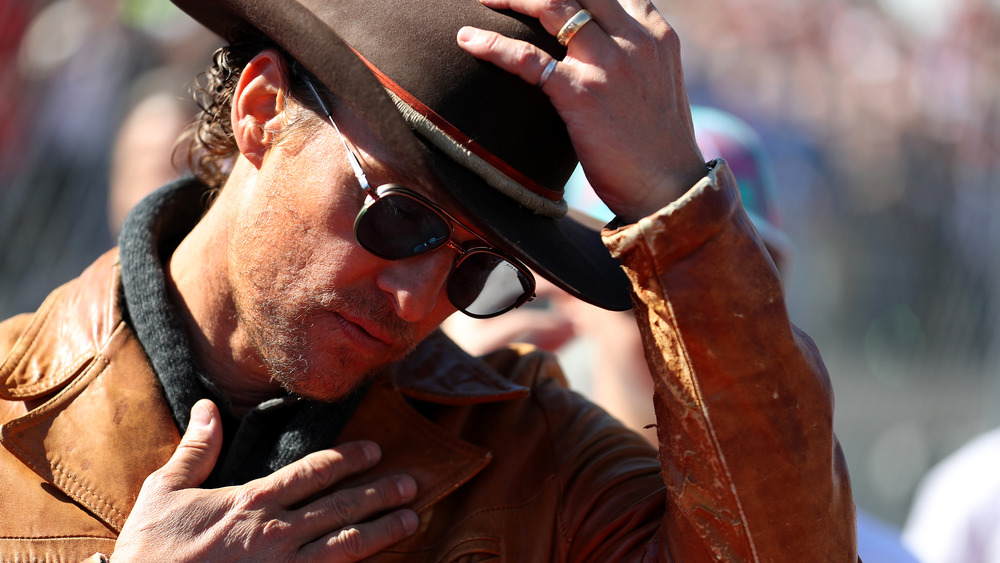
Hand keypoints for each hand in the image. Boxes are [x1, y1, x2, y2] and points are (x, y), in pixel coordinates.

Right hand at [112, 400, 417, 561]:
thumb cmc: (149, 554)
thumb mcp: (163, 494)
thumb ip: (195, 451)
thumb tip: (208, 407)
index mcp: (251, 503)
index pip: (312, 472)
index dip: (348, 460)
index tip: (374, 450)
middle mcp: (276, 534)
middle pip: (341, 507)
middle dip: (380, 493)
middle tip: (411, 482)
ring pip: (346, 546)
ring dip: (382, 530)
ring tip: (411, 519)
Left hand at [457, 0, 705, 221]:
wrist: (671, 190)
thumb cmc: (658, 148)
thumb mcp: (657, 86)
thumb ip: (633, 59)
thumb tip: (598, 53)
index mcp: (656, 34)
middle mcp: (635, 39)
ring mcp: (609, 63)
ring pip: (552, 6)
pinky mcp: (583, 93)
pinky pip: (527, 59)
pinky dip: (492, 45)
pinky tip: (467, 39)